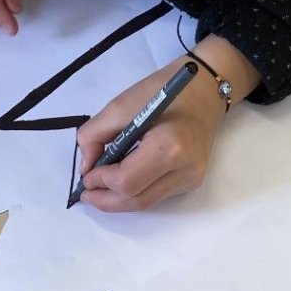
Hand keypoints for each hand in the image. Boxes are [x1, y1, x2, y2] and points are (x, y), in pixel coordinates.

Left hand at [76, 59, 228, 212]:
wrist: (204, 88)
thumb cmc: (162, 90)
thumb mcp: (120, 106)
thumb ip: (93, 135)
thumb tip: (86, 167)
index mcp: (169, 147)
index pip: (127, 181)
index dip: (101, 182)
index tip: (86, 175)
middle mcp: (186, 168)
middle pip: (137, 201)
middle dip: (106, 200)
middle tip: (86, 194)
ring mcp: (192, 177)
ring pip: (147, 203)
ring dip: (119, 200)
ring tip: (99, 190)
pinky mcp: (193, 180)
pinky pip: (158, 194)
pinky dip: (136, 192)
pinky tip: (123, 181)